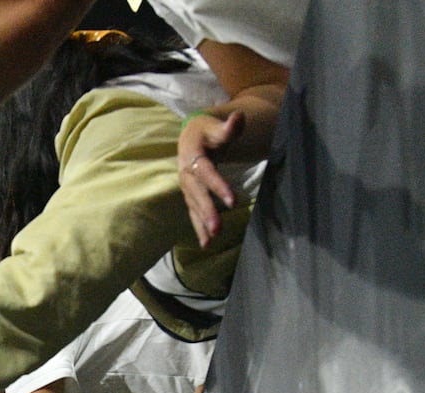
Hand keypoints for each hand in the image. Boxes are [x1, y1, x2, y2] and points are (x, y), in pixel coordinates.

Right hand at [178, 111, 243, 246]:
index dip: (218, 186)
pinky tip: (206, 244)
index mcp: (192, 155)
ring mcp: (187, 187)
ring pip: (194, 206)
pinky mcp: (190, 196)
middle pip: (197, 194)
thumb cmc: (207, 132)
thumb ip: (228, 127)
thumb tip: (238, 117)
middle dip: (207, 212)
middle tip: (218, 228)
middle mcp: (186, 174)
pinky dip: (199, 229)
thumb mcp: (216, 126)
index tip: (233, 201)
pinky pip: (193, 213)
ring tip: (213, 238)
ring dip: (202, 223)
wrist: (190, 138)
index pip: (206, 172)